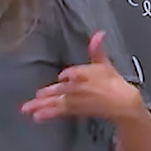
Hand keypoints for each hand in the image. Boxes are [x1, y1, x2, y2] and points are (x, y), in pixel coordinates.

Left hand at [22, 31, 144, 123]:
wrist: (122, 103)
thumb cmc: (112, 81)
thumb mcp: (104, 63)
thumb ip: (96, 49)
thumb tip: (99, 33)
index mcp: (89, 75)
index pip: (80, 74)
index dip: (72, 75)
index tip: (63, 76)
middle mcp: (81, 89)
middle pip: (63, 91)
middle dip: (47, 94)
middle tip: (33, 97)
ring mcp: (77, 101)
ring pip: (58, 103)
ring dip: (42, 106)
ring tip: (28, 109)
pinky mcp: (75, 110)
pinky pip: (60, 112)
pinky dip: (48, 114)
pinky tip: (36, 117)